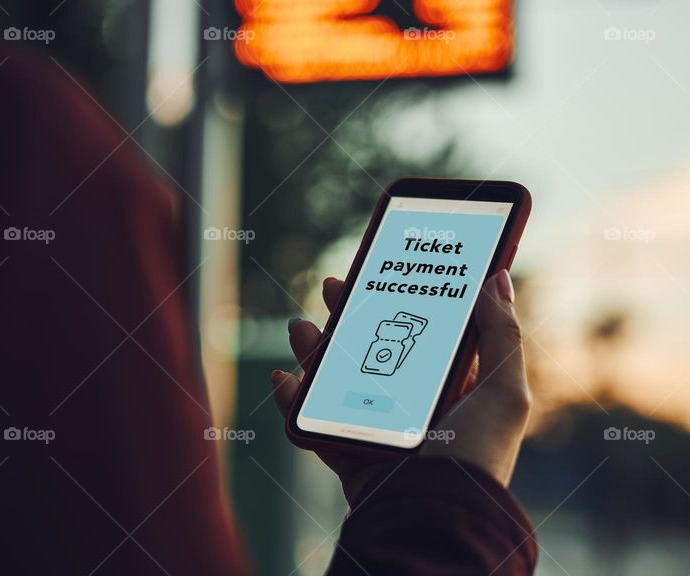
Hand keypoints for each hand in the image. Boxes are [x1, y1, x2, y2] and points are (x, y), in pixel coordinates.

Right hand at [270, 270, 530, 505]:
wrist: (434, 517)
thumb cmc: (475, 457)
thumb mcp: (505, 392)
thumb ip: (502, 334)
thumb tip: (496, 277)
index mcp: (450, 388)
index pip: (423, 332)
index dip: (403, 300)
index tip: (385, 270)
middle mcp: (411, 406)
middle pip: (372, 348)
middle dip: (350, 315)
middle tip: (335, 286)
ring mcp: (376, 428)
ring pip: (336, 378)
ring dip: (313, 350)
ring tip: (298, 327)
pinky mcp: (348, 452)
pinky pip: (311, 423)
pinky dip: (292, 400)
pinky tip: (283, 379)